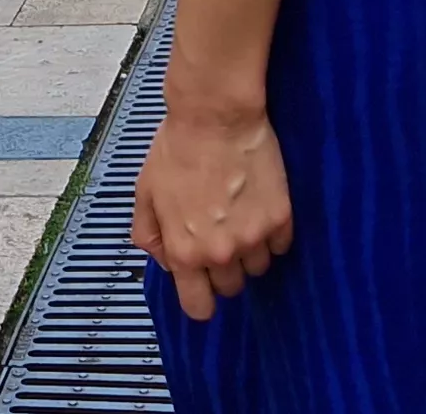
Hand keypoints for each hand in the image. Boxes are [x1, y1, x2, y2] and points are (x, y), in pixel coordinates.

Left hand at [130, 101, 291, 319]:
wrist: (216, 117)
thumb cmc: (178, 150)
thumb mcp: (145, 193)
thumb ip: (150, 235)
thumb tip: (166, 261)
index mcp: (184, 251)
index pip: (198, 308)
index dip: (200, 299)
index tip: (203, 288)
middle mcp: (220, 252)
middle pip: (230, 287)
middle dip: (223, 268)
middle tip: (218, 233)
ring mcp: (253, 237)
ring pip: (258, 267)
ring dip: (249, 250)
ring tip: (238, 214)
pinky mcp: (280, 219)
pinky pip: (279, 245)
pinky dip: (271, 232)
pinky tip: (257, 206)